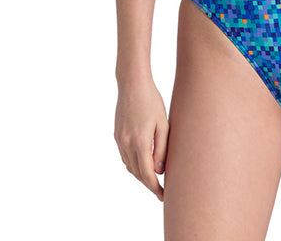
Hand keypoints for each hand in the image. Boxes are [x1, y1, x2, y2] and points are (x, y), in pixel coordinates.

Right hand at [114, 78, 169, 200]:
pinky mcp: (117, 135)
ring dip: (141, 175)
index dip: (155, 188)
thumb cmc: (152, 101)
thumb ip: (162, 149)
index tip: (164, 196)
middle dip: (149, 184)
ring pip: (130, 167)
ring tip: (153, 179)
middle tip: (161, 191)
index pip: (147, 175)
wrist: (132, 85)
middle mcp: (127, 144)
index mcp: (140, 143)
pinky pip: (125, 157)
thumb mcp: (163, 124)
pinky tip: (142, 164)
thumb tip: (159, 171)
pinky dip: (133, 165)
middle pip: (138, 174)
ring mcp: (120, 140)